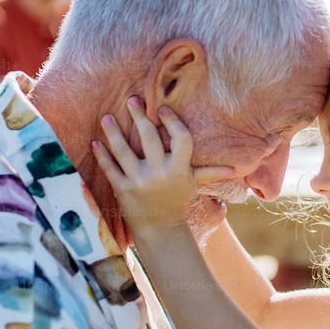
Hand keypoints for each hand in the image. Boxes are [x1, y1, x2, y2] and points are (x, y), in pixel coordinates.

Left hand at [91, 97, 232, 234]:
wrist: (159, 229)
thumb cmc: (177, 201)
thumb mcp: (192, 184)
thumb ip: (210, 173)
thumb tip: (234, 169)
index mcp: (180, 169)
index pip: (180, 138)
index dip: (172, 121)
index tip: (161, 109)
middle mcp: (160, 173)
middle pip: (149, 137)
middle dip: (139, 116)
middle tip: (131, 99)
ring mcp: (140, 181)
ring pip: (124, 150)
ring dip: (113, 132)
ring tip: (106, 117)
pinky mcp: (123, 190)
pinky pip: (110, 168)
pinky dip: (102, 155)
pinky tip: (96, 143)